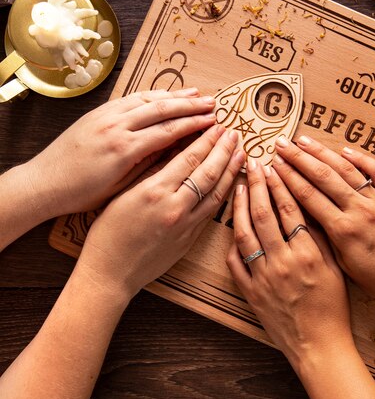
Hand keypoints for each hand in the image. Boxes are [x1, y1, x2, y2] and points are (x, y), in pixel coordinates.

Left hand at [24, 88, 216, 218]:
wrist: (44, 182)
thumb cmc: (81, 193)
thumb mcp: (119, 186)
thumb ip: (147, 164)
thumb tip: (174, 150)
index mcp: (124, 149)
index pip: (168, 131)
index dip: (194, 125)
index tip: (213, 122)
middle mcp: (116, 126)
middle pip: (162, 109)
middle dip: (190, 105)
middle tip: (213, 103)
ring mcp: (105, 116)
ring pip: (147, 99)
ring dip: (174, 95)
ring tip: (196, 93)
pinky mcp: (98, 113)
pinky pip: (130, 98)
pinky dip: (151, 94)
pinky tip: (164, 94)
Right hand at [76, 124, 244, 302]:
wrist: (110, 273)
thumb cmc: (108, 233)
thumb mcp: (123, 194)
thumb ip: (149, 171)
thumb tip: (171, 147)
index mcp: (154, 191)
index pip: (189, 158)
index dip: (207, 140)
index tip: (217, 126)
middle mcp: (174, 207)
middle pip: (208, 173)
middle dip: (224, 150)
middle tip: (235, 133)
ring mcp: (185, 225)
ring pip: (216, 193)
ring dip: (231, 171)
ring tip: (241, 153)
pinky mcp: (190, 240)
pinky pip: (212, 212)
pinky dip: (225, 195)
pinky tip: (231, 183)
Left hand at [226, 158, 349, 371]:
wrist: (318, 346)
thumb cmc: (332, 307)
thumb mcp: (335, 268)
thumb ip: (320, 238)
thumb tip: (307, 207)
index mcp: (307, 254)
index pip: (290, 209)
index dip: (279, 184)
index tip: (273, 166)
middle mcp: (282, 262)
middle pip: (263, 214)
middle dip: (255, 185)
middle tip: (252, 164)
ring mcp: (263, 277)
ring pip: (245, 234)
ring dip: (239, 206)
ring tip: (237, 186)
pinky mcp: (250, 292)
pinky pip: (235, 263)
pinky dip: (232, 243)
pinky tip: (231, 225)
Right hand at [273, 135, 374, 313]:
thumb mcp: (341, 263)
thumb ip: (322, 236)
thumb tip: (301, 215)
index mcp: (342, 230)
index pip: (308, 196)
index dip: (288, 177)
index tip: (274, 165)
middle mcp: (359, 210)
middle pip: (322, 177)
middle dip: (298, 158)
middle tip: (281, 144)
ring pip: (346, 169)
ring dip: (322, 152)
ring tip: (303, 140)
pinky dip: (360, 159)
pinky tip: (343, 149)